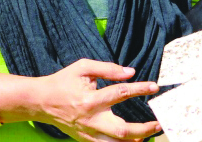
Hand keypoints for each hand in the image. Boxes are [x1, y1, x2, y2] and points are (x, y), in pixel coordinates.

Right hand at [34, 59, 160, 141]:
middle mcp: (91, 120)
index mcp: (89, 100)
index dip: (139, 89)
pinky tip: (134, 139)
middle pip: (123, 130)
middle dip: (145, 128)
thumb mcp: (82, 68)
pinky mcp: (86, 140)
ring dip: (137, 140)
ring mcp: (89, 133)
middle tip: (159, 123)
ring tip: (150, 132)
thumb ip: (107, 68)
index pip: (120, 94)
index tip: (154, 86)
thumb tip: (130, 72)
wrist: (42, 101)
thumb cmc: (63, 81)